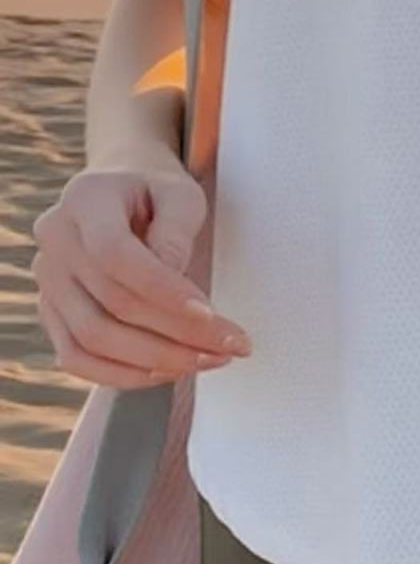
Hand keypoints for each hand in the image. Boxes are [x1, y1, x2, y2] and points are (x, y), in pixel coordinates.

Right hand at [31, 159, 251, 388]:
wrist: (121, 188)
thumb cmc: (156, 190)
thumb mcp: (181, 192)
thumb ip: (177, 231)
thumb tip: (176, 286)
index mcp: (85, 199)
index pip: (115, 254)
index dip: (162, 289)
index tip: (210, 312)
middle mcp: (55, 239)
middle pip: (110, 303)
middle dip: (176, 333)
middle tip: (229, 345)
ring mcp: (47, 279)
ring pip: (92, 339)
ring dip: (155, 360)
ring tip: (209, 359)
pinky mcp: (51, 311)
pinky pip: (77, 357)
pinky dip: (123, 374)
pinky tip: (169, 370)